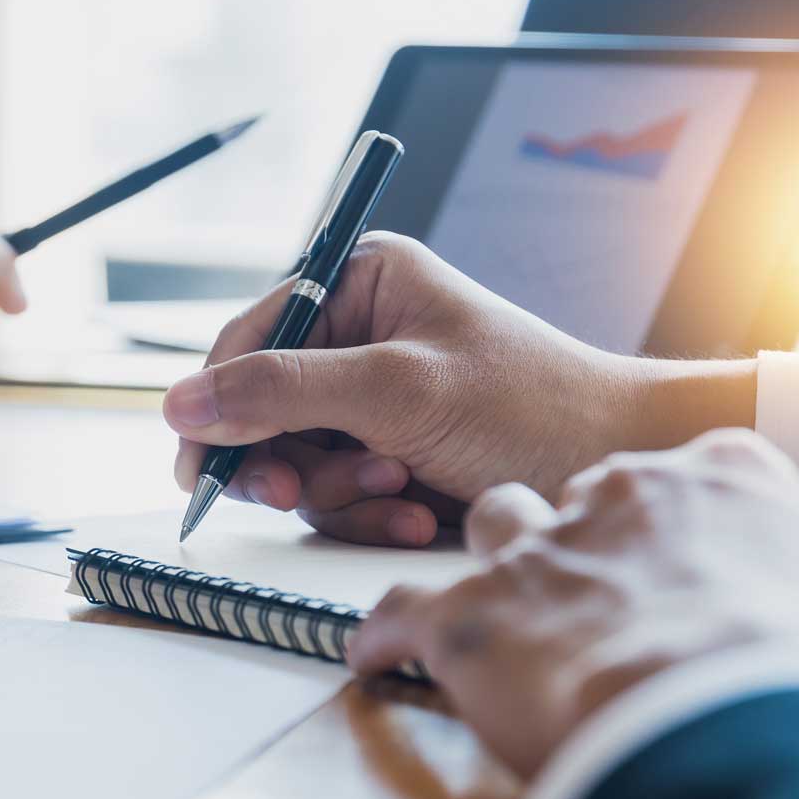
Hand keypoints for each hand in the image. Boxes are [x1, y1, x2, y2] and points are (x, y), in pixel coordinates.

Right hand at [165, 234, 754, 545]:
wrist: (617, 466)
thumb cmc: (531, 407)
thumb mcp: (398, 390)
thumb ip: (282, 391)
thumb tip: (181, 401)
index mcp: (358, 282)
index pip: (248, 338)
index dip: (216, 402)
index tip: (199, 463)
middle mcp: (358, 335)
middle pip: (261, 408)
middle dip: (287, 457)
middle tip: (291, 491)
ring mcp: (373, 402)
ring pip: (295, 461)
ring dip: (339, 493)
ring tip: (399, 493)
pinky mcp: (390, 457)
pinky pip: (337, 497)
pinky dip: (368, 515)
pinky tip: (415, 516)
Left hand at [346, 431, 798, 779]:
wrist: (734, 730)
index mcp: (728, 480)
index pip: (696, 475)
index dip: (684, 530)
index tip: (685, 567)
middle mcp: (623, 494)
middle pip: (582, 493)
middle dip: (586, 539)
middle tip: (596, 599)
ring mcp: (538, 548)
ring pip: (491, 520)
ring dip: (494, 563)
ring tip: (496, 612)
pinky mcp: (466, 615)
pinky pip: (401, 611)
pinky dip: (387, 635)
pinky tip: (378, 657)